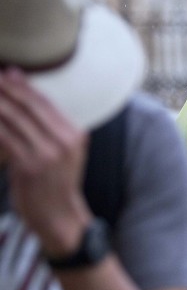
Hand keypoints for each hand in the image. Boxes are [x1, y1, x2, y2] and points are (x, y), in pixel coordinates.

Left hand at [0, 68, 91, 256]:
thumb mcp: (65, 153)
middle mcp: (64, 141)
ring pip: (12, 118)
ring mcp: (47, 154)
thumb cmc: (57, 182)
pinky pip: (3, 136)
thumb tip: (26, 95)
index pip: (45, 103)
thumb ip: (49, 127)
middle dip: (4, 89)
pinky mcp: (28, 166)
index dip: (22, 86)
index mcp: (75, 135)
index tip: (6, 74)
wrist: (59, 215)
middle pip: (28, 106)